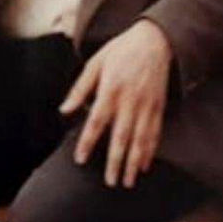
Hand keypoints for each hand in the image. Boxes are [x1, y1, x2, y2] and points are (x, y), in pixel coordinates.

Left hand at [60, 20, 172, 187]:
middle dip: (116, 161)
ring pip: (140, 139)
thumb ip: (79, 89)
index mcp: (110, 88)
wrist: (154, 39)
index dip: (88, 142)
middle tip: (111, 182)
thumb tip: (64, 110)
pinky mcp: (158, 106)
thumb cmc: (120, 50)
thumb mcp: (95, 63)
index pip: (97, 121)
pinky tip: (144, 165)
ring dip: (134, 162)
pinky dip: (150, 151)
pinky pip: (155, 133)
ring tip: (128, 181)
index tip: (81, 159)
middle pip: (121, 136)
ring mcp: (146, 104)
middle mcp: (130, 99)